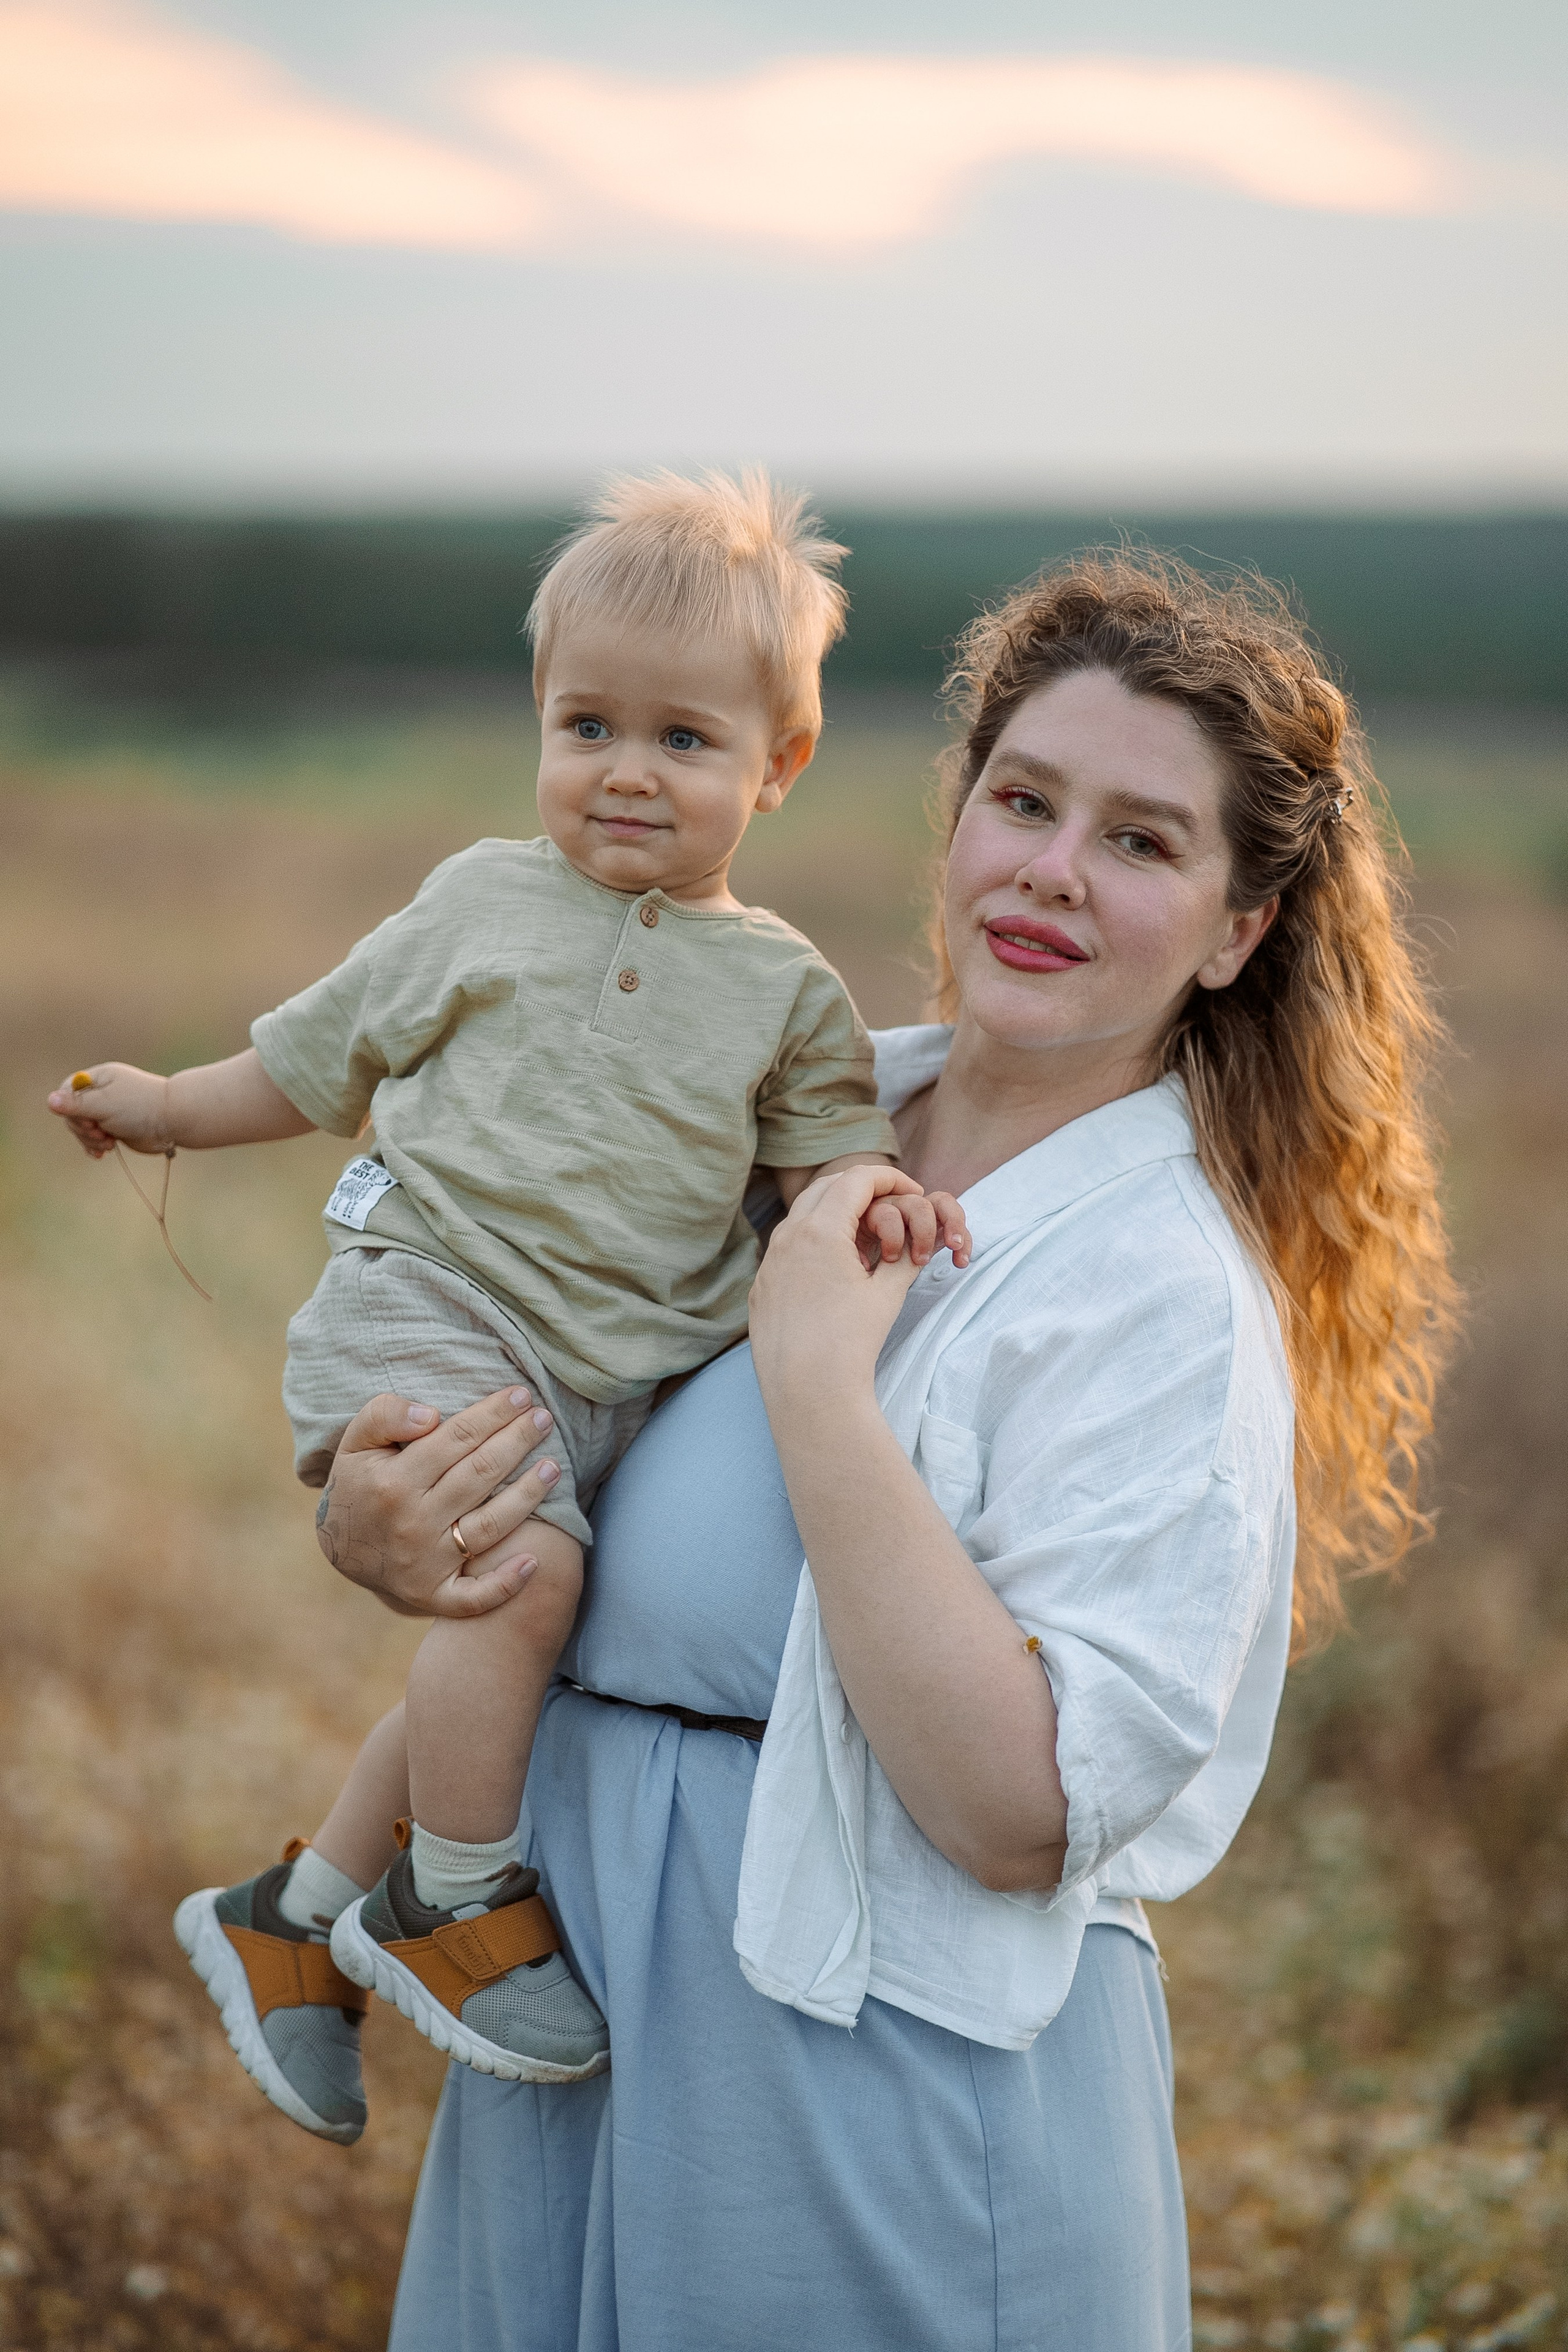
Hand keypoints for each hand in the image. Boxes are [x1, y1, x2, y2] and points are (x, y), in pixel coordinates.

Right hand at [47, 1063, 171, 1156]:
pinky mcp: (116, 1128)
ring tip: (108, 1143)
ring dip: (92, 1139)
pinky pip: (96, 1138)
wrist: (175, 1121)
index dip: (71, 1109)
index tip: (87, 1119)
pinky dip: (96, 1146)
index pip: (67, 1092)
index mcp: (99, 1079)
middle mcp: (103, 1093)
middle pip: (73, 1114)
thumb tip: (49, 1101)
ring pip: (84, 1129)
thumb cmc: (141, 1108)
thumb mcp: (105, 1105)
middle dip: (83, 1128)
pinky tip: (102, 1154)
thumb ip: (77, 1105)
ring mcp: (109, 1111)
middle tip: (101, 1134)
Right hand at [315, 1385, 563, 1618]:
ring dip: (528, 1496)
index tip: (521, 1395)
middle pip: (479, 1475)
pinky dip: (505, 1584)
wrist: (339, 1549)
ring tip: (554, 1466)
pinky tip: (534, 1561)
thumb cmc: (360, 1485)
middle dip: (517, 1442)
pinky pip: (473, 1597)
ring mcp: (426, 1563)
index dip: (493, 1414)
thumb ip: (385, 1415)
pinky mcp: (433, 1595)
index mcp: (394, 1482)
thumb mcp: (357, 1443)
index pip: (456, 1438)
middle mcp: (413, 1523)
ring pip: (490, 1526)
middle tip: (544, 1419)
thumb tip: (431, 1414)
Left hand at [750, 1165, 967, 1411]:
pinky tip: (835, 1267)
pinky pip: (786, 1248)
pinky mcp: (761, 1287)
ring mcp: (770, 1262)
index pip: (857, 1179)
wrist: (808, 1391)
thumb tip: (919, 1237)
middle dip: (862, 1187)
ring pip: (802, 1216)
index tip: (911, 1188)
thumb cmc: (851, 1342)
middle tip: (892, 1200)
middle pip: (826, 1187)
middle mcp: (788, 1237)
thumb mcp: (888, 1292)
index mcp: (820, 1230)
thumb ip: (906, 1253)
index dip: (890, 1178)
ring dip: (836, 1213)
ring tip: (865, 1235)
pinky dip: (814, 1241)